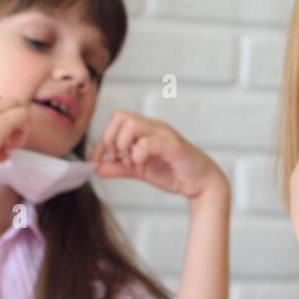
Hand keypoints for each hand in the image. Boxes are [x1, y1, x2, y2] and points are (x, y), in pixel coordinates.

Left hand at [89, 111, 224, 199]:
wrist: (201, 183)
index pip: (117, 119)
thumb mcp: (139, 170)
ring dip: (123, 145)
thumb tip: (96, 169)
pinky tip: (140, 165)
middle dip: (111, 138)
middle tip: (118, 158)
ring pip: (131, 124)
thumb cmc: (174, 172)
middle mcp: (154, 127)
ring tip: (130, 162)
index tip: (99, 159)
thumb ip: (119, 168)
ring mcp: (164, 134)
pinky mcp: (172, 146)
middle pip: (121, 116)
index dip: (103, 138)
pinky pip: (147, 142)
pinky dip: (137, 154)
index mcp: (146, 130)